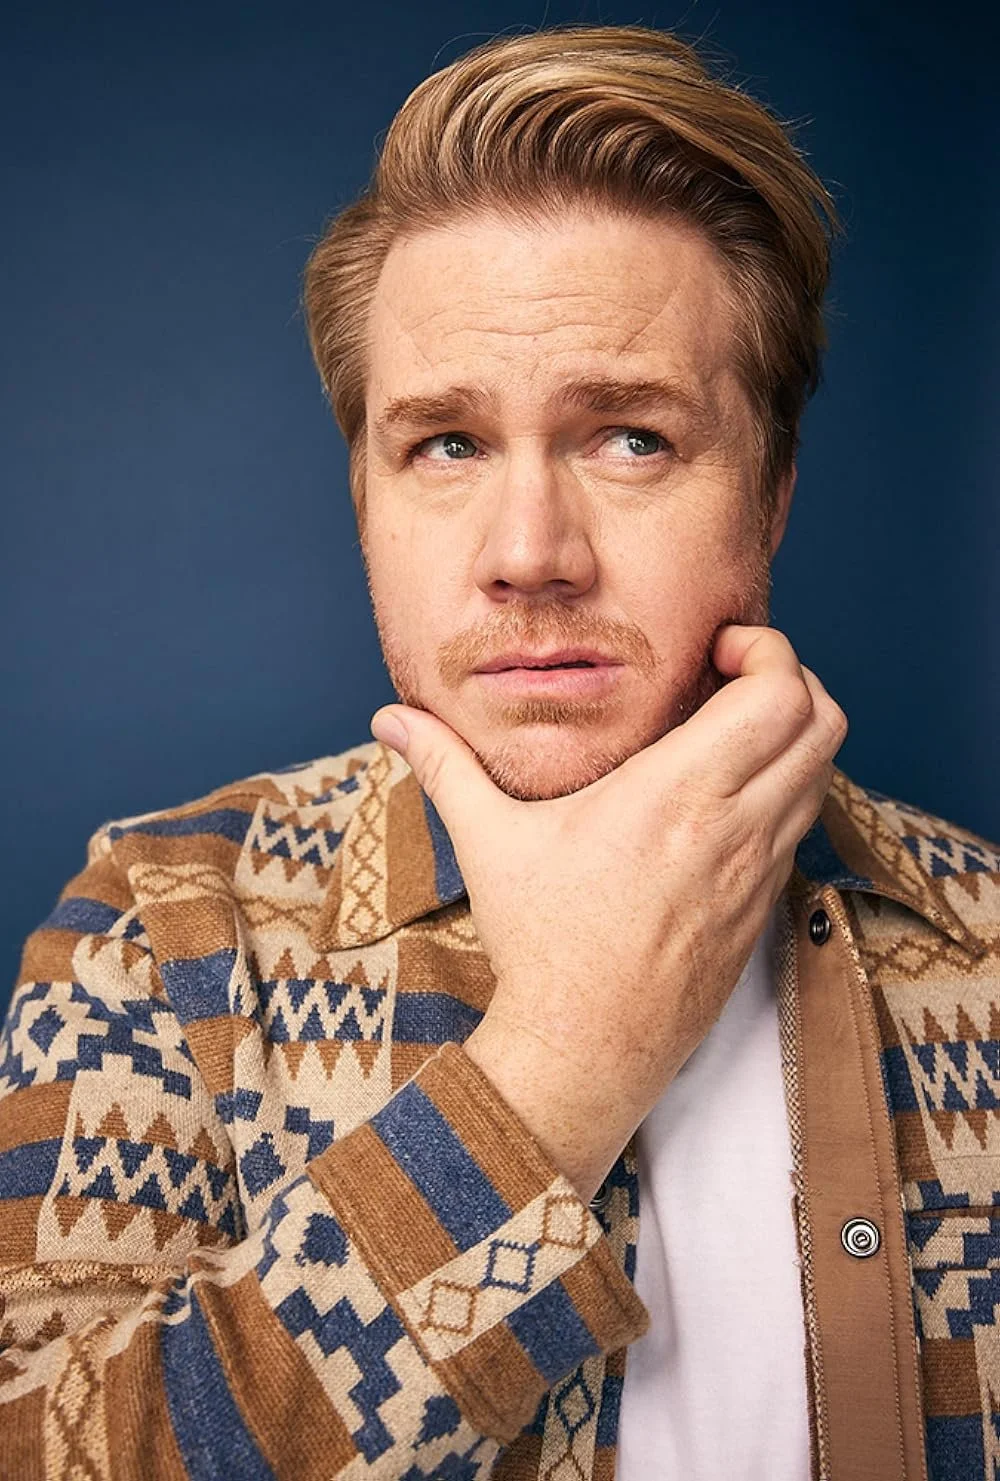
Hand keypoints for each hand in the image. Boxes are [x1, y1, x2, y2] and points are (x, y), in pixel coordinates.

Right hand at [371, 626, 846, 1200]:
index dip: (769, 650)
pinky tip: (728, 794)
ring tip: (733, 730)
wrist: (585, 1050)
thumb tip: (389, 718)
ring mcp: (757, 871)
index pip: (778, 695)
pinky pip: (802, 824)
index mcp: (675, 795)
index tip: (721, 648)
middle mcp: (733, 827)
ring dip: (794, 735)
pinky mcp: (761, 907)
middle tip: (737, 677)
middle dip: (793, 678)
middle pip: (823, 721)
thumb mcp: (489, 844)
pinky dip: (787, 788)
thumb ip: (444, 766)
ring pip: (823, 772)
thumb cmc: (541, 946)